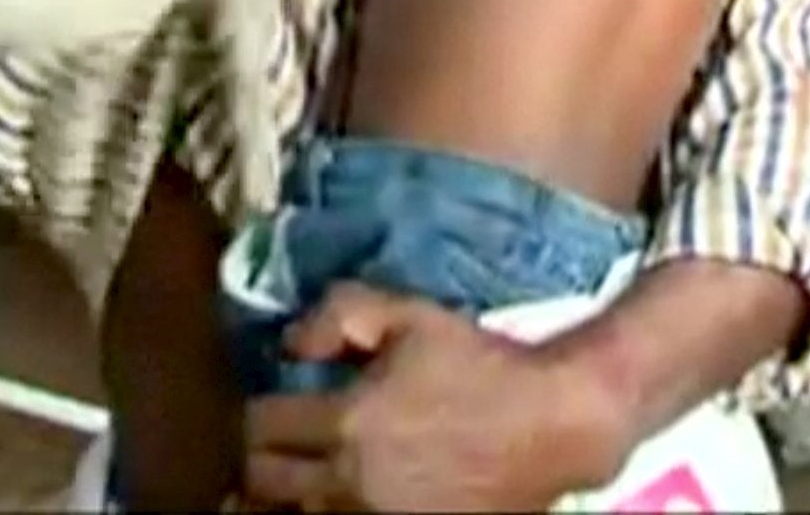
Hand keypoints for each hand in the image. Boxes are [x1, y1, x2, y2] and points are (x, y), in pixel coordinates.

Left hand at [242, 286, 622, 512]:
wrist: (551, 424)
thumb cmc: (480, 363)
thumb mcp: (409, 315)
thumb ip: (338, 314)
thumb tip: (290, 344)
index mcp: (345, 424)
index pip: (258, 428)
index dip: (262, 409)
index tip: (280, 401)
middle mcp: (349, 484)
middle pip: (263, 482)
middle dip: (267, 454)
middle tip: (285, 439)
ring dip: (292, 492)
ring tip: (306, 471)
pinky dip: (331, 510)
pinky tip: (343, 493)